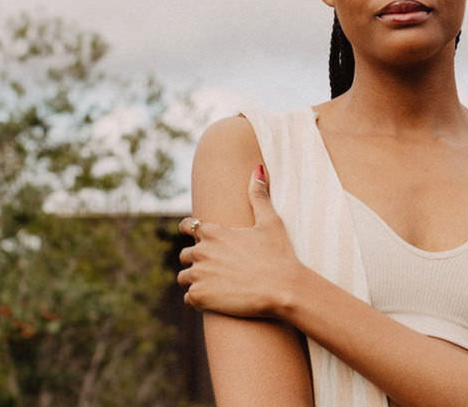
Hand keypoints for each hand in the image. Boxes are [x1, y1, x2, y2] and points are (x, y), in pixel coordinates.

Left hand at [177, 165, 300, 317]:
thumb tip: (258, 169)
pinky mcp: (199, 296)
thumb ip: (259, 195)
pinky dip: (200, 299)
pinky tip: (217, 299)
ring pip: (185, 277)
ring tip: (217, 286)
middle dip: (197, 260)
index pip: (186, 226)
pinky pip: (189, 298)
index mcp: (213, 232)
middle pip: (185, 255)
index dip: (190, 231)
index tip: (197, 238)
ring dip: (196, 280)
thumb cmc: (279, 254)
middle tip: (217, 268)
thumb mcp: (271, 221)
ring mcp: (198, 275)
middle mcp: (201, 251)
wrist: (283, 288)